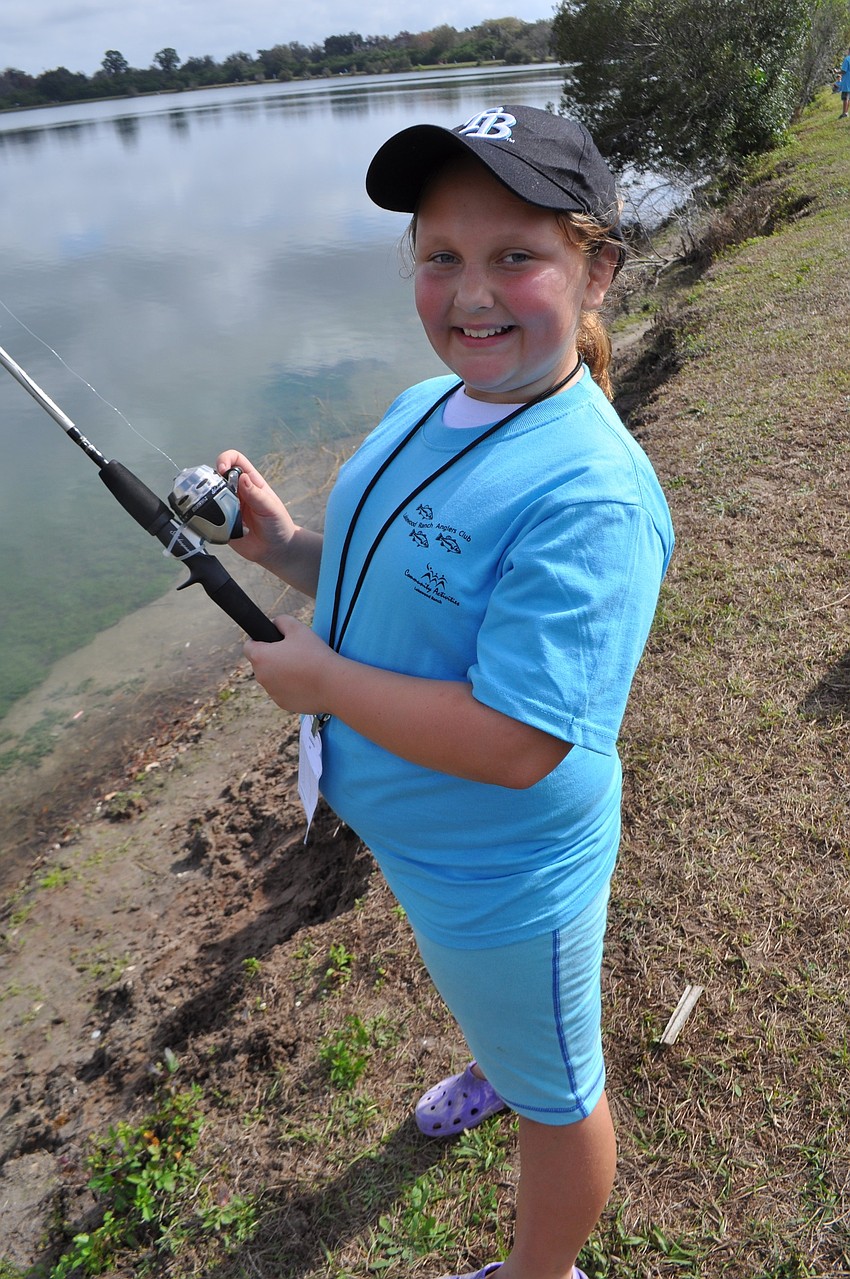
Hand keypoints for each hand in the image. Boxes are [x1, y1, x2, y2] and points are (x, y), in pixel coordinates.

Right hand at [216, 451, 321, 595]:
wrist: (276, 550)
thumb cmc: (278, 525)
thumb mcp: (270, 508)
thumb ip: (256, 495)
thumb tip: (242, 478)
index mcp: (250, 482)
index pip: (235, 461)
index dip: (226, 460)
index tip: (222, 470)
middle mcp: (236, 492)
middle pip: (217, 477)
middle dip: (212, 481)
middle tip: (216, 495)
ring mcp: (227, 507)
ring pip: (209, 496)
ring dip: (207, 500)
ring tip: (216, 511)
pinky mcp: (221, 523)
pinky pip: (208, 517)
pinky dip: (205, 518)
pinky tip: (212, 523)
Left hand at [244, 614, 337, 714]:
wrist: (332, 684)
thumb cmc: (315, 655)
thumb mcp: (298, 628)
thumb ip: (281, 621)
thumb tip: (275, 623)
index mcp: (260, 657)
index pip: (248, 646)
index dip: (258, 640)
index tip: (271, 640)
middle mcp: (261, 676)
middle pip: (261, 663)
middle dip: (272, 657)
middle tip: (293, 653)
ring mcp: (271, 692)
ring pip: (272, 678)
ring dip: (281, 673)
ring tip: (303, 668)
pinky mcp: (282, 703)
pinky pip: (282, 692)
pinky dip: (290, 687)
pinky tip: (306, 682)